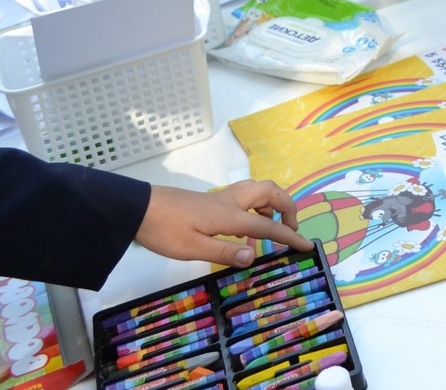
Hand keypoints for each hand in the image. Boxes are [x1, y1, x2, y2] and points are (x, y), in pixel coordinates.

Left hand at [135, 179, 311, 268]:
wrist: (138, 208)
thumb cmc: (164, 230)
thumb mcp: (192, 248)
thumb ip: (225, 251)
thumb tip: (255, 255)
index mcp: (230, 215)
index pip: (269, 226)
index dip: (290, 237)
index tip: (308, 246)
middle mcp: (231, 201)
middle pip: (271, 193)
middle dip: (288, 208)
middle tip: (289, 229)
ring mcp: (221, 198)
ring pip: (259, 190)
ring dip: (271, 206)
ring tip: (267, 230)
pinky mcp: (212, 200)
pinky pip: (245, 197)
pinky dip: (255, 208)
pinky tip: (242, 228)